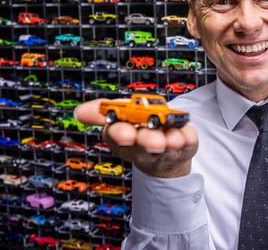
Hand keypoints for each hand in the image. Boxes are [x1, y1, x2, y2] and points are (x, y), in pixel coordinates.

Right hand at [74, 98, 197, 177]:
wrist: (165, 155)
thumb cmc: (139, 129)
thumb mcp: (119, 118)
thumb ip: (101, 112)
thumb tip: (79, 112)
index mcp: (123, 137)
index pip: (116, 136)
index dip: (120, 134)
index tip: (124, 132)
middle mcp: (143, 147)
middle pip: (143, 144)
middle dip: (148, 140)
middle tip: (154, 140)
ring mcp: (165, 150)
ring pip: (167, 147)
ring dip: (170, 141)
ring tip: (174, 138)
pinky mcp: (185, 147)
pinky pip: (188, 143)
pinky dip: (188, 138)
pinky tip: (187, 134)